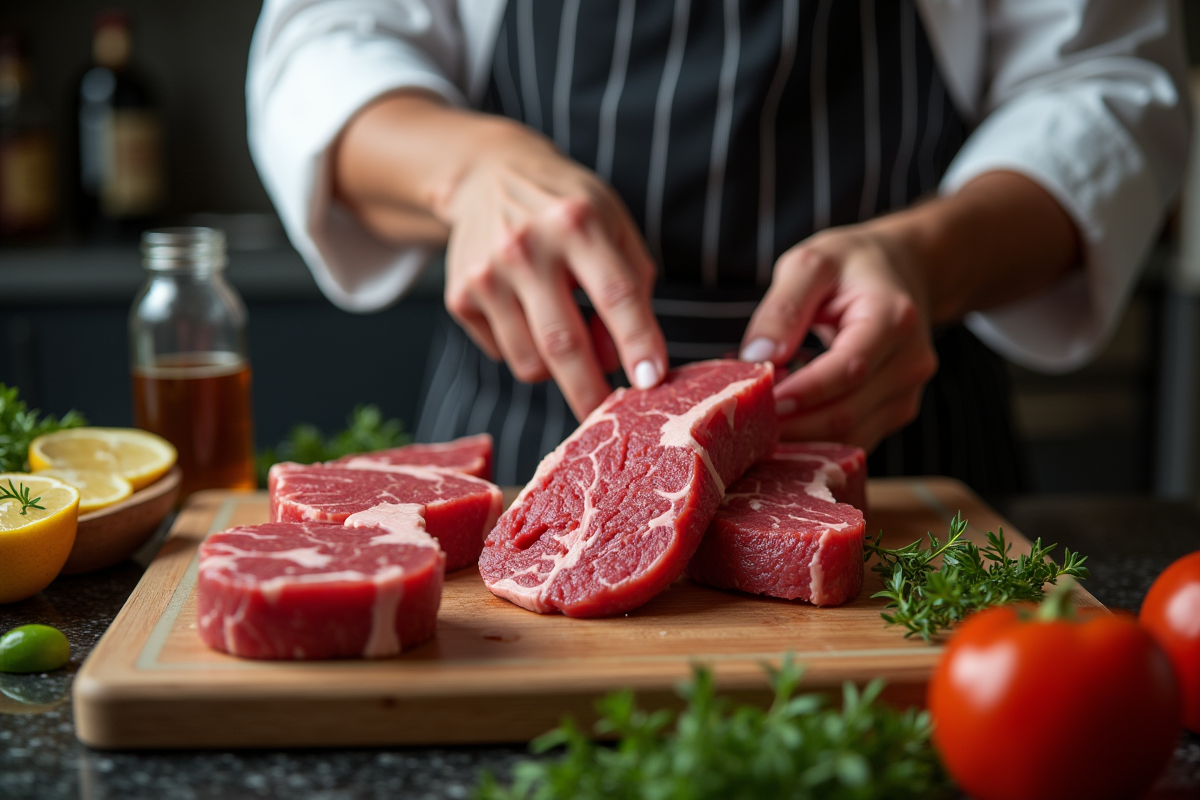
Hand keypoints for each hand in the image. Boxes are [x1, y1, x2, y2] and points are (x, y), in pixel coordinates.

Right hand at [440, 122, 666, 419]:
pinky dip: (526, 350)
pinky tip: (528, 313)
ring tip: (567, 333)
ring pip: (531, 362)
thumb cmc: (569, 208)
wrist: (488, 174)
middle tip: (608, 419)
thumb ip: (632, 287)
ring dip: (559, 370)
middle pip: (564, 343)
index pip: (616, 294)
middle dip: (591, 392)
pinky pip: (504, 354)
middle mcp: (527, 247)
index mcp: (577, 222)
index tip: (652, 382)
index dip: (638, 342)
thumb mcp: (614, 225)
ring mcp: (487, 273)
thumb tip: (621, 361)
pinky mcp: (459, 294)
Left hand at [739, 224, 936, 451]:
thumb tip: (758, 356)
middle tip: (744, 425)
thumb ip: (783, 307)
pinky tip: (783, 434)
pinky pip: (855, 440)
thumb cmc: (851, 266)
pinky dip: (817, 444)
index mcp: (893, 318)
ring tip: (756, 431)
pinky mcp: (897, 411)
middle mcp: (910, 362)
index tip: (761, 401)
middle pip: (848, 412)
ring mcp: (907, 392)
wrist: (903, 270)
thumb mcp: (811, 264)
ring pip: (852, 436)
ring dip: (802, 441)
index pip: (848, 369)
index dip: (804, 392)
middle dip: (793, 426)